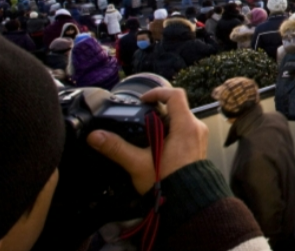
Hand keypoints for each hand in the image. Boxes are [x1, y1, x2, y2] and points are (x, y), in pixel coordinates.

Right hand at [88, 87, 208, 194]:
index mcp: (185, 126)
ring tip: (146, 134)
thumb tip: (96, 136)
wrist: (188, 201)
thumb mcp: (138, 164)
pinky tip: (157, 145)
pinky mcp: (198, 146)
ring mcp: (199, 137)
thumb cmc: (168, 182)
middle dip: (157, 110)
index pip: (175, 95)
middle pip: (177, 107)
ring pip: (181, 119)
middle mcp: (196, 128)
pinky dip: (171, 131)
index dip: (157, 92)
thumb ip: (117, 148)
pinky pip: (185, 130)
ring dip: (163, 122)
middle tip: (141, 118)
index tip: (143, 100)